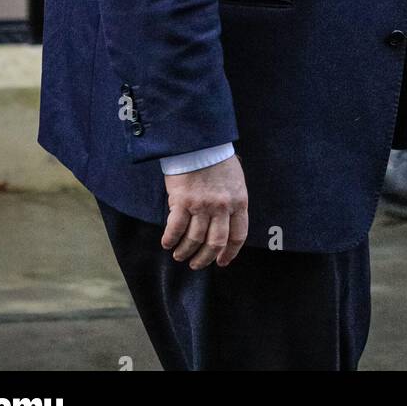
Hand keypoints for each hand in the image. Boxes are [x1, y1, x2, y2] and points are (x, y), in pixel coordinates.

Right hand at [161, 153, 247, 268]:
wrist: (198, 141)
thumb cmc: (216, 159)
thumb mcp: (235, 180)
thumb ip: (232, 201)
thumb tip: (227, 222)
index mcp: (238, 202)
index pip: (237, 236)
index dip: (229, 253)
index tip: (221, 262)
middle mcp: (222, 207)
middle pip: (215, 243)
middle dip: (205, 259)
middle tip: (196, 264)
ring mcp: (202, 205)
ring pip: (194, 240)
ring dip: (185, 252)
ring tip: (179, 255)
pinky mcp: (182, 201)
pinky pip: (175, 229)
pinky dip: (170, 240)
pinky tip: (167, 243)